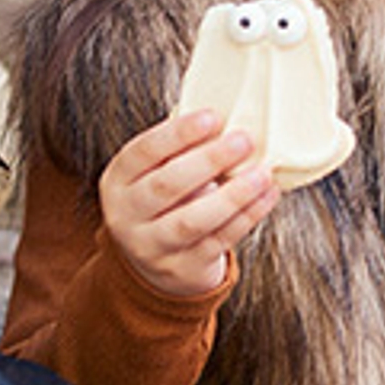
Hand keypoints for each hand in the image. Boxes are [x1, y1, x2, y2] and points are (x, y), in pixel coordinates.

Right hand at [99, 108, 278, 300]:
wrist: (152, 265)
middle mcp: (127, 216)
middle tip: (244, 140)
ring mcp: (152, 247)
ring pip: (193, 220)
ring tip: (263, 173)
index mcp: (117, 181)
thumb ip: (179, 150)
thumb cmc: (163, 203)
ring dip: (234, 195)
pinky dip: (247, 216)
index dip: (178, 134)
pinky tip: (267, 196)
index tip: (213, 116)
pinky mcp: (182, 268)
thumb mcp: (155, 174)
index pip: (143, 152)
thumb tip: (227, 118)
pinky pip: (218, 240)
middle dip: (209, 160)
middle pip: (167, 186)